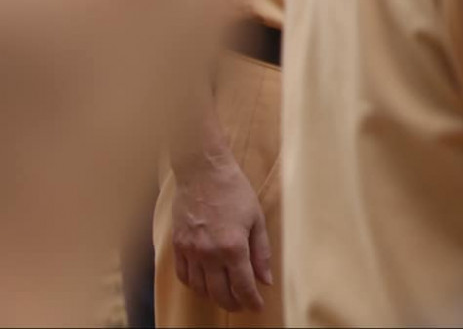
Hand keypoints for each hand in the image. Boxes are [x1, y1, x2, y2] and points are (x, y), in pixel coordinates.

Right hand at [170, 153, 272, 312]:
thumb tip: (266, 279)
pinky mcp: (177, 246)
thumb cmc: (235, 191)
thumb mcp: (257, 219)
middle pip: (220, 293)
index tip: (257, 307)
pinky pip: (183, 276)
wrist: (203, 172)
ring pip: (200, 289)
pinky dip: (195, 285)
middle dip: (234, 304)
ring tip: (226, 296)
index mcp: (233, 247)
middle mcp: (209, 254)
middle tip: (243, 305)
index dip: (251, 301)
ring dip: (214, 297)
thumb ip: (261, 253)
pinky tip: (204, 284)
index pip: (243, 286)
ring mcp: (190, 251)